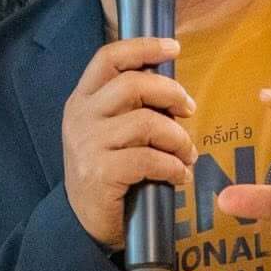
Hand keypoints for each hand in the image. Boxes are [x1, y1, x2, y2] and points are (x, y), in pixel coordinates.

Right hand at [61, 36, 196, 250]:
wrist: (83, 223)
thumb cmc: (107, 170)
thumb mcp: (111, 131)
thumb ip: (132, 107)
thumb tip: (176, 92)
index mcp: (83, 99)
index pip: (109, 57)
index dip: (143, 47)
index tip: (173, 48)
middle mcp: (81, 116)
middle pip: (133, 84)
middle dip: (170, 93)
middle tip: (189, 110)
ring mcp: (88, 145)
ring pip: (146, 123)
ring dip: (177, 138)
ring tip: (187, 154)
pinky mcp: (100, 174)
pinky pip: (148, 160)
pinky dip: (173, 166)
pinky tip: (179, 176)